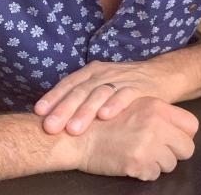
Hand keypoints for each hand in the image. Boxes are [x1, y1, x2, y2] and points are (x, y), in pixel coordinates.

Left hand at [35, 59, 178, 134]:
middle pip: (81, 90)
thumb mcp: (101, 84)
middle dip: (64, 109)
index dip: (53, 96)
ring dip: (86, 111)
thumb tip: (54, 113)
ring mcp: (121, 79)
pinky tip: (105, 116)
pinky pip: (125, 95)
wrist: (161, 75)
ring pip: (99, 93)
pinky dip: (114, 105)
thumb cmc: (125, 85)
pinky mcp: (140, 87)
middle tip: (51, 126)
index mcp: (92, 70)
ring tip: (74, 129)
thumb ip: (82, 95)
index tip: (39, 112)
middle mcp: (104, 72)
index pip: (69, 83)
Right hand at [62, 97, 197, 180]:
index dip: (183, 134)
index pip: (191, 124)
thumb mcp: (128, 104)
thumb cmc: (100, 119)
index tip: (172, 138)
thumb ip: (152, 111)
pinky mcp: (138, 161)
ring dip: (157, 162)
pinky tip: (128, 161)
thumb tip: (172, 126)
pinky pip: (154, 174)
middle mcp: (155, 123)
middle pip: (187, 147)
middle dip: (173, 152)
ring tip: (137, 153)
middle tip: (156, 150)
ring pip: (171, 163)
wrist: (73, 133)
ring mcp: (148, 143)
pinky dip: (144, 172)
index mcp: (155, 106)